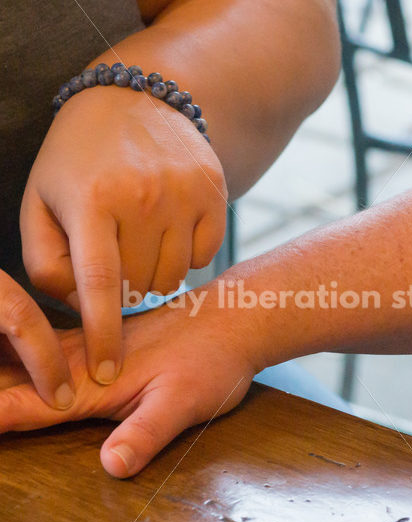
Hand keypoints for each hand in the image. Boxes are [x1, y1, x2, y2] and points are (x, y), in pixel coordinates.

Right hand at [0, 293, 256, 477]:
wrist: (236, 319)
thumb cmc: (213, 362)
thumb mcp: (185, 403)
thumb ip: (146, 433)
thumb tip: (110, 467)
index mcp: (94, 381)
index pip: (26, 405)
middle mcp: (86, 361)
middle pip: (15, 379)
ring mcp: (97, 347)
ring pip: (31, 361)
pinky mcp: (110, 342)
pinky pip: (56, 350)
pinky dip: (27, 359)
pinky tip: (20, 362)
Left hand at [20, 85, 227, 384]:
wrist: (139, 101)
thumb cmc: (81, 158)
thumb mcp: (41, 200)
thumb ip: (48, 261)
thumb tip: (81, 306)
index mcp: (92, 200)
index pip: (97, 284)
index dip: (101, 337)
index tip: (106, 375)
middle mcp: (144, 197)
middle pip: (139, 286)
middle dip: (123, 293)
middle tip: (115, 262)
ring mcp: (185, 195)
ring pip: (173, 277)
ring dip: (153, 277)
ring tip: (140, 244)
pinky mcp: (215, 194)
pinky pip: (203, 257)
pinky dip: (184, 258)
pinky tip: (168, 232)